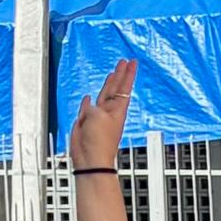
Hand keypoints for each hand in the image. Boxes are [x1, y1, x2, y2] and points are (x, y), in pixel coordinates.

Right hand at [66, 58, 137, 172]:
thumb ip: (93, 107)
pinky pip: (87, 108)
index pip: (124, 86)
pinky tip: (89, 97)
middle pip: (116, 88)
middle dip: (120, 74)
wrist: (90, 158)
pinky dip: (88, 102)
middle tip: (124, 62)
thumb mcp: (97, 117)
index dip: (128, 73)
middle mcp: (109, 111)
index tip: (133, 62)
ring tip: (112, 74)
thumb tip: (88, 105)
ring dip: (108, 84)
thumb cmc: (99, 141)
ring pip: (104, 95)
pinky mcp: (87, 122)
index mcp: (117, 109)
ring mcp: (99, 116)